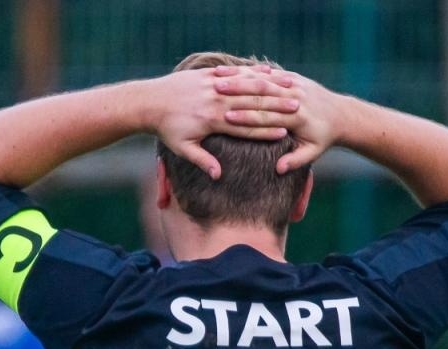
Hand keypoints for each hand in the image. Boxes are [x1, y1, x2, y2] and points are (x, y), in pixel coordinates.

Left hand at [148, 65, 297, 178]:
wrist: (150, 101)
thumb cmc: (167, 129)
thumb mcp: (183, 148)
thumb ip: (203, 161)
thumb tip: (219, 177)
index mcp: (212, 121)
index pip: (245, 127)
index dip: (265, 131)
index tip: (284, 134)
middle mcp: (215, 102)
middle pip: (251, 105)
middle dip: (275, 108)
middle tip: (297, 109)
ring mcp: (211, 86)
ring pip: (246, 86)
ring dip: (269, 88)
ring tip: (289, 89)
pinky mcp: (207, 74)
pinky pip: (234, 72)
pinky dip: (251, 73)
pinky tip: (268, 72)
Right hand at [216, 67, 341, 171]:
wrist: (341, 114)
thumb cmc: (324, 137)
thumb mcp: (313, 152)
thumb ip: (296, 160)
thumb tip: (279, 169)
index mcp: (297, 117)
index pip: (266, 116)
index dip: (244, 116)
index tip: (225, 117)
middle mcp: (295, 97)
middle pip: (261, 95)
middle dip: (237, 93)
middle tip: (214, 92)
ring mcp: (295, 84)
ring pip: (263, 79)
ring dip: (240, 79)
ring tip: (217, 79)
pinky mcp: (293, 78)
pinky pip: (269, 73)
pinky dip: (250, 72)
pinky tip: (234, 71)